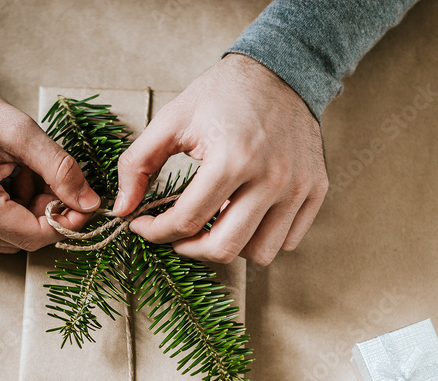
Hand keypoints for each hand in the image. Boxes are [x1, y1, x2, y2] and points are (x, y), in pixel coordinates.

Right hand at [0, 84, 100, 252]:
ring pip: (6, 241)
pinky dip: (2, 216)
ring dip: (21, 214)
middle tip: (38, 174)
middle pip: (21, 240)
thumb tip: (90, 203)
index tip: (80, 198)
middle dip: (41, 212)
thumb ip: (60, 169)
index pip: (34, 236)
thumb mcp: (20, 131)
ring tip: (11, 175)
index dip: (66, 220)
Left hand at [114, 54, 327, 264]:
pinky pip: (288, 241)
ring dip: (230, 247)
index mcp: (232, 158)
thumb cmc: (222, 95)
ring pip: (260, 253)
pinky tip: (243, 217)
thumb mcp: (171, 120)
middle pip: (224, 249)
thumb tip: (121, 209)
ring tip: (213, 223)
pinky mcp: (315, 190)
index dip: (155, 232)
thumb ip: (136, 164)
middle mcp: (271, 178)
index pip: (186, 221)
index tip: (143, 225)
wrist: (280, 70)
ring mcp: (297, 187)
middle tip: (176, 234)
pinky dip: (263, 239)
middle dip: (189, 249)